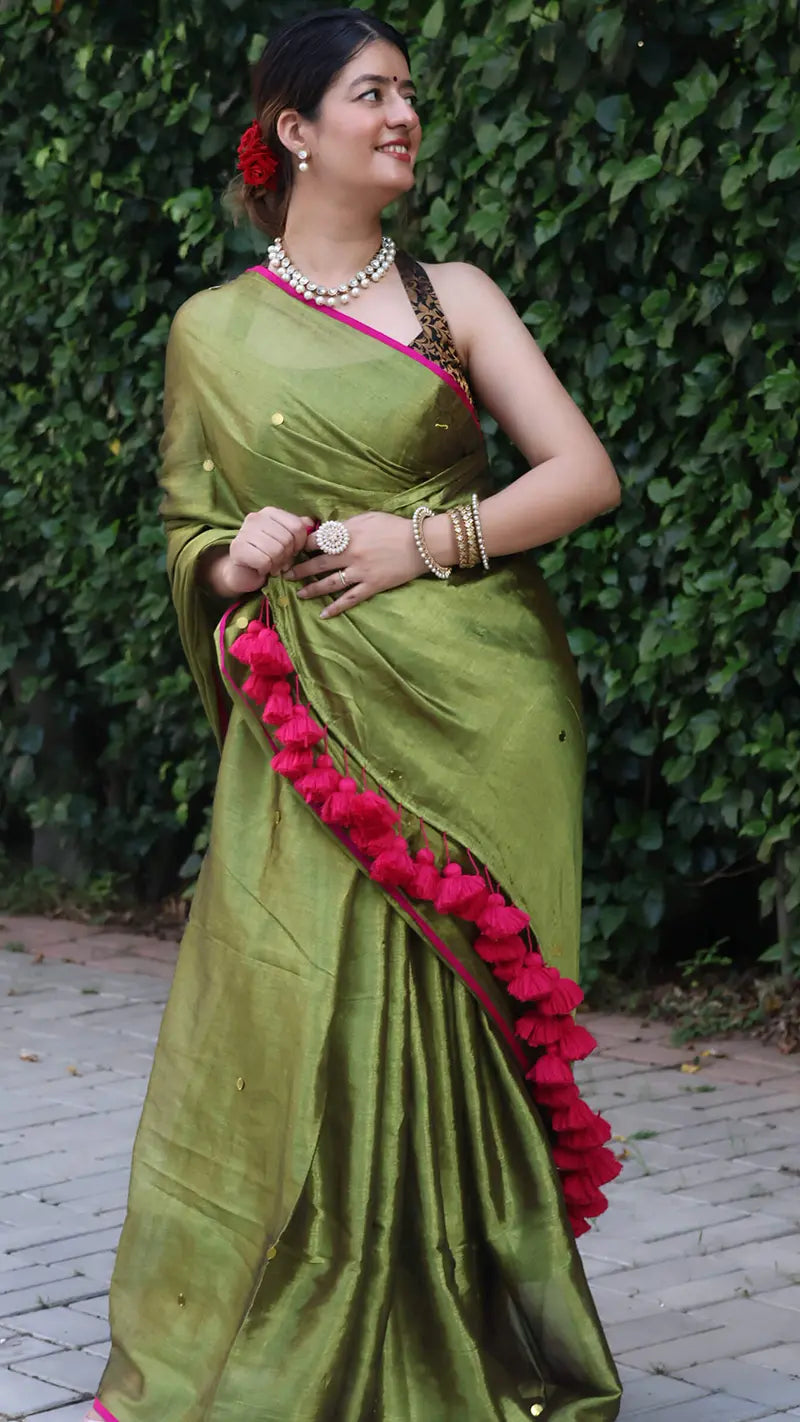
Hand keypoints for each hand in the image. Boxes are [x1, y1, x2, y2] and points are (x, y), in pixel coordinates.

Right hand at [222, 507, 314, 593]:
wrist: (244, 574)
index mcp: (269, 512)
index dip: (300, 544)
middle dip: (287, 556)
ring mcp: (244, 531)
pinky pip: (264, 561)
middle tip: (279, 562)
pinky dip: (266, 569)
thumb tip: (310, 522)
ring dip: (276, 564)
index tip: (293, 552)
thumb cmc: (268, 556)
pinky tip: (261, 569)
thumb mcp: (286, 541)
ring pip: (276, 550)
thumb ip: (298, 530)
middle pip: (287, 539)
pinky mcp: (237, 548)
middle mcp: (255, 518)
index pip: (297, 526)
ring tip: (271, 566)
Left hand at [285, 511, 426, 617]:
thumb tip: (327, 532)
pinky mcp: (372, 586)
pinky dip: (336, 608)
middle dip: (299, 569)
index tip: (291, 550)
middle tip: (285, 575)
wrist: (421, 543)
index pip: (317, 541)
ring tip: (299, 594)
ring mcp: (361, 572)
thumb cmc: (395, 526)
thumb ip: (346, 525)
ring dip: (312, 589)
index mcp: (348, 535)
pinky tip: (324, 614)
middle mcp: (350, 554)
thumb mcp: (368, 518)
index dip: (302, 546)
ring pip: (330, 583)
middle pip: (318, 564)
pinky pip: (350, 599)